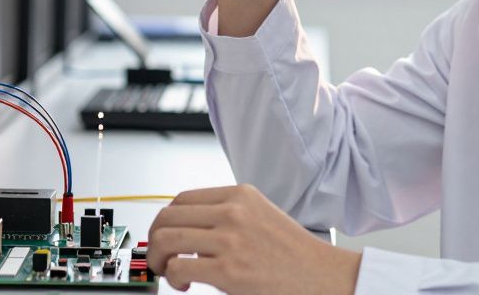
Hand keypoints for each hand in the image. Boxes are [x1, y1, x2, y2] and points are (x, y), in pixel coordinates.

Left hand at [146, 184, 360, 293]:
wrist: (322, 276)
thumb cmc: (293, 253)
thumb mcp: (260, 216)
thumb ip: (226, 215)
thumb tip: (189, 229)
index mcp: (240, 195)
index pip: (182, 199)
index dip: (166, 219)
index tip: (165, 235)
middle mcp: (233, 212)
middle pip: (168, 216)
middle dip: (155, 239)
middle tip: (159, 256)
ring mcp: (230, 240)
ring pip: (167, 240)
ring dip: (158, 258)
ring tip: (167, 271)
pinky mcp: (229, 270)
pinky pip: (179, 267)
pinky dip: (173, 277)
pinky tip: (185, 283)